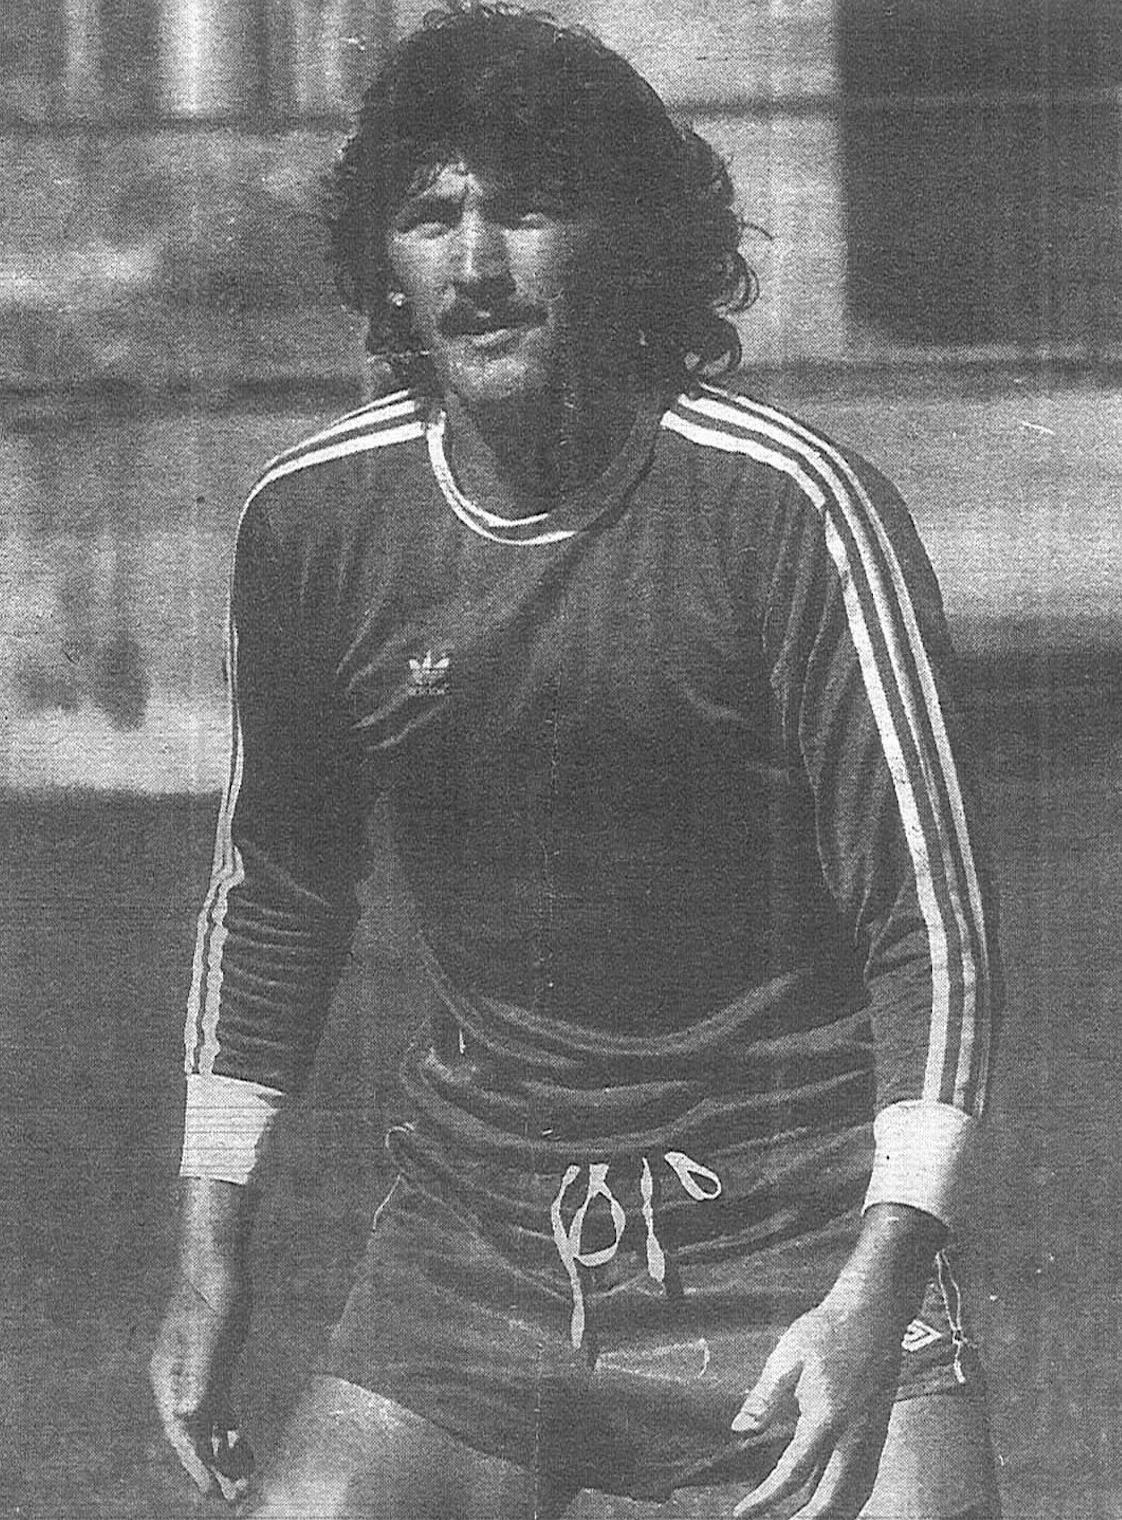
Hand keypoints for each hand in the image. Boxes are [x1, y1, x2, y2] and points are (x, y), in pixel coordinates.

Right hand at [149, 1268, 253, 1501]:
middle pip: (195, 1437)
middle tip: (236, 1499)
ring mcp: (197, 1377)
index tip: (213, 1492)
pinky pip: (222, 1411)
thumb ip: (199, 1379)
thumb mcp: (210, 1339)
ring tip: (245, 1484)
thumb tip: (185, 1419)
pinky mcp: (216, 1368)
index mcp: (169, 1380)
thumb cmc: (212, 1296)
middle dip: (214, 1469)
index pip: (183, 1434)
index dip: (197, 1466)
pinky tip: (246, 1451)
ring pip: (210, 1427)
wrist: (219, 1262)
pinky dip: (233, 1433)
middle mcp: (178, 1384)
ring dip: (225, 1456)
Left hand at [728, 1204, 942, 1518]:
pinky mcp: (878, 1434)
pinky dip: (848, 1501)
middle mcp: (853, 1436)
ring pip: (854, 1495)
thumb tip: (739, 1430)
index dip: (767, 1498)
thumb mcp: (786, 1357)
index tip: (743, 1512)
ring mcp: (871, 1438)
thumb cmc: (825, 1331)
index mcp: (826, 1417)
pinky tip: (830, 1503)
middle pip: (831, 1499)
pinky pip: (865, 1480)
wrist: (872, 1314)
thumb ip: (763, 1399)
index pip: (793, 1472)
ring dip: (830, 1513)